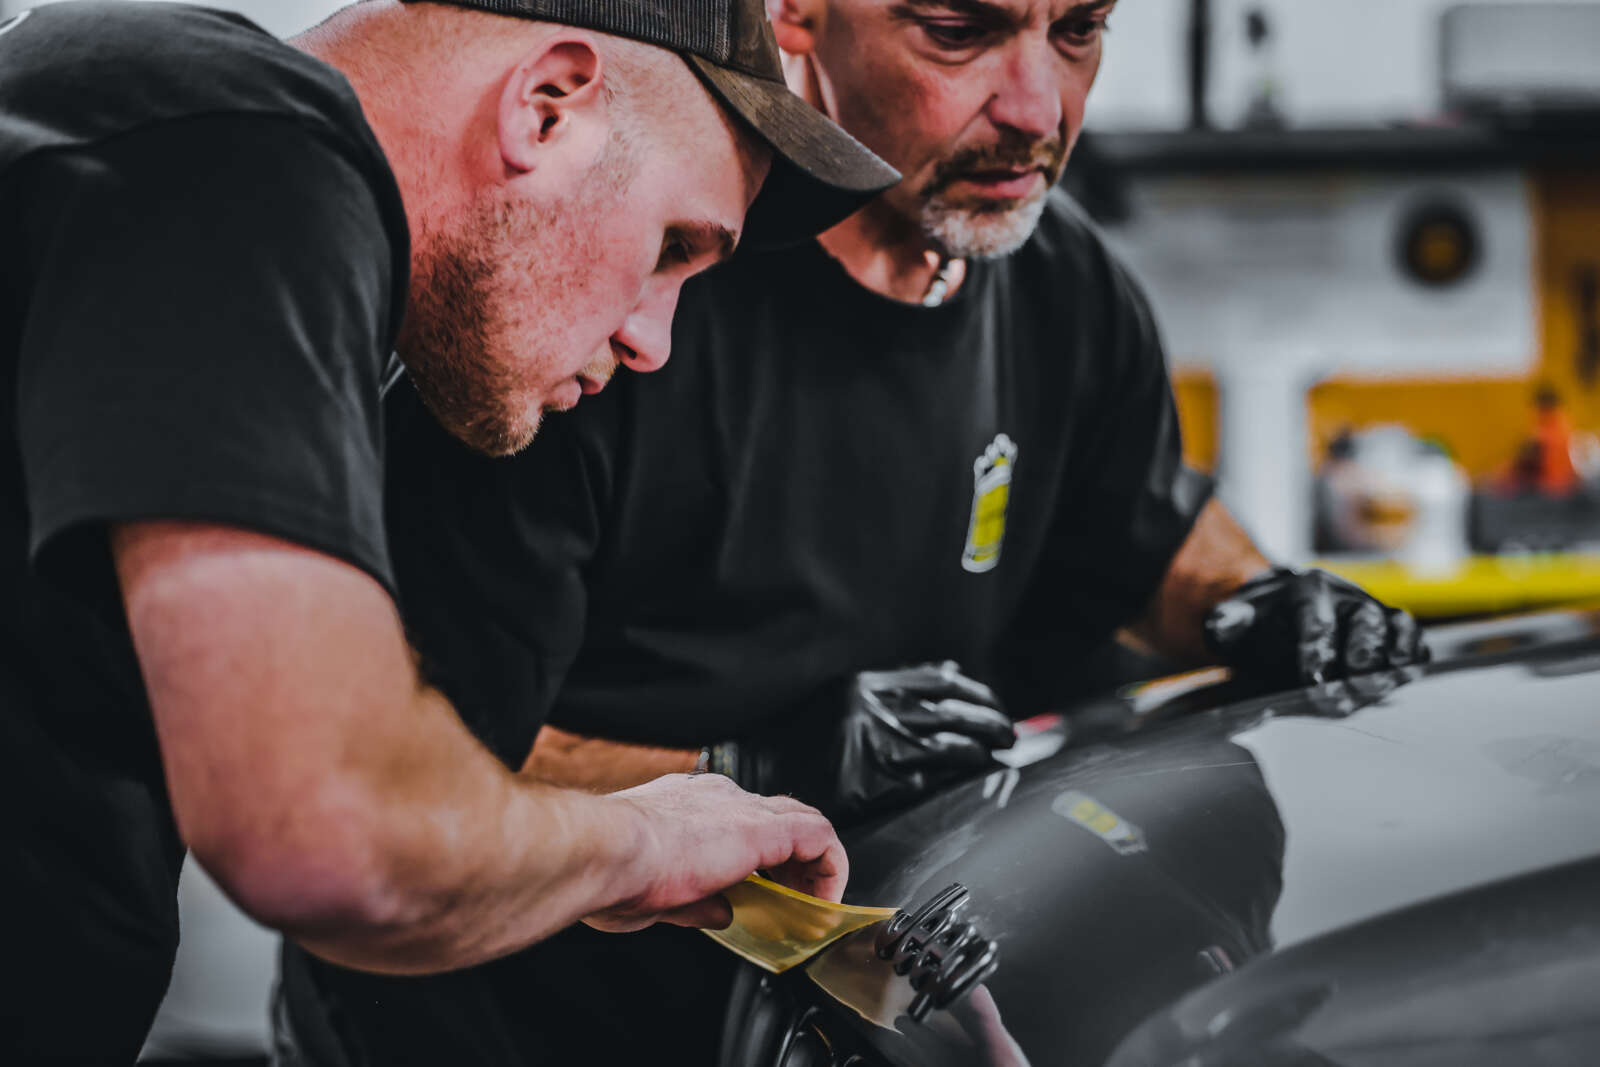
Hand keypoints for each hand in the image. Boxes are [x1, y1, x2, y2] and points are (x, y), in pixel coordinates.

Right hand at [583, 773, 845, 933]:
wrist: (605, 849)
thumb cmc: (610, 871)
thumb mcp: (655, 894)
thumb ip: (696, 902)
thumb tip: (723, 913)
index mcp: (682, 805)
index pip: (733, 818)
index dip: (752, 854)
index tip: (756, 888)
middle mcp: (715, 797)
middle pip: (774, 816)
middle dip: (789, 858)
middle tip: (792, 897)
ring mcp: (741, 808)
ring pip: (802, 821)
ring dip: (813, 864)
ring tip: (814, 903)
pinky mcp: (763, 829)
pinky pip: (819, 837)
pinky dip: (831, 867)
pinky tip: (826, 902)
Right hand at [727, 661, 1016, 821]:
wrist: (758, 769)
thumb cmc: (799, 733)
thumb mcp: (844, 695)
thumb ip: (895, 686)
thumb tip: (952, 675)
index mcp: (868, 685)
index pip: (941, 683)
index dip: (977, 695)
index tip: (995, 706)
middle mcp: (875, 711)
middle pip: (953, 713)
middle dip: (990, 723)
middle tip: (1009, 734)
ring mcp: (875, 747)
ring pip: (948, 747)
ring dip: (980, 751)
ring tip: (996, 754)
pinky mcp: (874, 784)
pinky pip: (928, 780)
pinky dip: (955, 777)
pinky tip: (970, 778)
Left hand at [1205, 567, 1428, 687]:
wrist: (1279, 618)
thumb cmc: (1259, 624)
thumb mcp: (1234, 621)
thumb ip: (1227, 621)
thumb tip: (1222, 624)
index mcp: (1308, 589)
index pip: (1317, 618)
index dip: (1316, 650)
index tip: (1311, 681)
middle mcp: (1347, 597)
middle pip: (1365, 619)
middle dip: (1360, 654)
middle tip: (1348, 688)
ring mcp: (1373, 614)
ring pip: (1397, 625)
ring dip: (1395, 656)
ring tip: (1382, 685)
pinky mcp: (1391, 635)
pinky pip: (1414, 641)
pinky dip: (1414, 658)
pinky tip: (1403, 679)